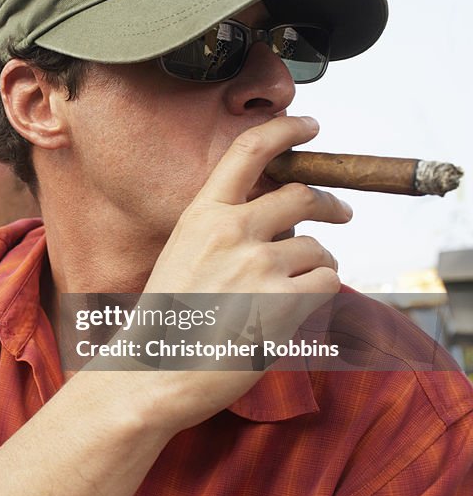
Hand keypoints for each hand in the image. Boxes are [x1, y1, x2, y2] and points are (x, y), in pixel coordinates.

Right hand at [136, 116, 351, 431]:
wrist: (155, 370)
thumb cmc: (166, 321)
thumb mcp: (183, 256)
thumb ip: (223, 229)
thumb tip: (277, 217)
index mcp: (201, 215)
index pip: (248, 151)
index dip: (284, 129)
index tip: (307, 124)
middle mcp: (231, 232)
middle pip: (302, 196)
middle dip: (330, 204)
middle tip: (340, 213)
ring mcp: (258, 266)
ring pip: (318, 248)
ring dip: (317, 264)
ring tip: (294, 288)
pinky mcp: (283, 303)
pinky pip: (327, 281)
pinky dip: (320, 292)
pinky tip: (295, 307)